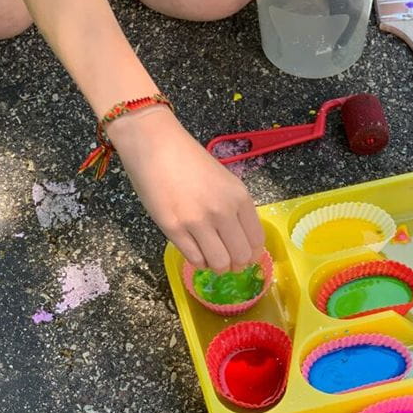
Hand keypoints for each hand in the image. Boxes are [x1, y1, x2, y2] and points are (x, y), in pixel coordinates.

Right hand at [108, 106, 264, 272]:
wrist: (156, 145)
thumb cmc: (189, 161)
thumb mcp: (224, 181)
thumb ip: (234, 209)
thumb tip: (239, 241)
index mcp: (239, 197)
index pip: (257, 240)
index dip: (251, 254)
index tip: (244, 256)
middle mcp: (223, 210)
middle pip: (240, 256)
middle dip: (235, 265)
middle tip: (227, 262)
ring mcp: (198, 221)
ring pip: (219, 263)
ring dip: (216, 266)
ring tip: (209, 258)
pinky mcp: (173, 228)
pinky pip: (194, 259)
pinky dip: (198, 261)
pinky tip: (195, 251)